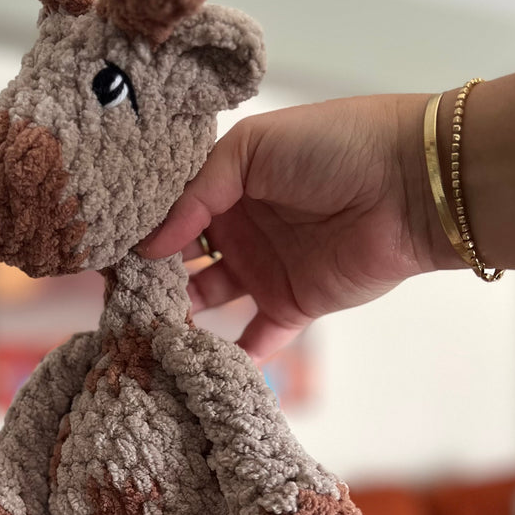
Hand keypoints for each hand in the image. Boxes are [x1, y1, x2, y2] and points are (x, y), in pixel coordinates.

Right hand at [140, 93, 437, 359]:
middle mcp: (240, 225)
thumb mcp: (252, 148)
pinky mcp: (293, 305)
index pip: (171, 209)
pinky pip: (255, 339)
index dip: (140, 230)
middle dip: (148, 278)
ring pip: (208, 300)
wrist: (413, 184)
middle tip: (111, 299)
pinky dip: (230, 358)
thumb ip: (196, 193)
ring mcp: (265, 267)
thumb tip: (148, 246)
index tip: (101, 253)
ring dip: (178, 317)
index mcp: (228, 180)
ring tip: (140, 333)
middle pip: (182, 259)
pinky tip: (193, 368)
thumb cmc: (337, 146)